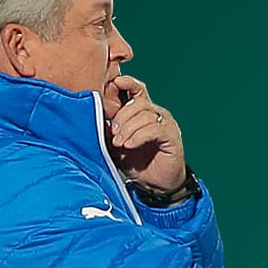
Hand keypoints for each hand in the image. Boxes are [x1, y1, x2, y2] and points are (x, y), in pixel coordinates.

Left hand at [106, 75, 186, 191]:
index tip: (115, 82)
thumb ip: (109, 129)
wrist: (155, 185)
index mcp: (143, 112)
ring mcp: (166, 124)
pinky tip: (130, 145)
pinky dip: (139, 136)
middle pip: (138, 102)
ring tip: (120, 143)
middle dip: (122, 116)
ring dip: (128, 129)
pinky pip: (155, 129)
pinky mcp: (172, 137)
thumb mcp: (116, 144)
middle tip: (113, 132)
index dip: (127, 83)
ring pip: (145, 115)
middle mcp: (157, 114)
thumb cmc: (136, 163)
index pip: (137, 89)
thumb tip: (95, 115)